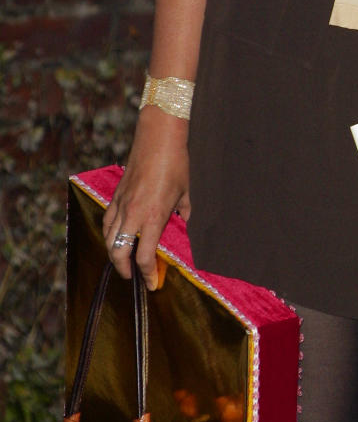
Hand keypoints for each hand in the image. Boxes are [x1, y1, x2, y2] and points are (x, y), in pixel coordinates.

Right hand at [102, 111, 190, 289]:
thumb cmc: (176, 164)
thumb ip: (184, 216)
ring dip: (114, 254)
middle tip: (133, 277)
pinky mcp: (115, 195)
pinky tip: (115, 238)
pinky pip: (107, 221)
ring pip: (108, 238)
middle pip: (118, 253)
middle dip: (124, 270)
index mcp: (153, 217)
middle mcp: (133, 214)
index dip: (147, 274)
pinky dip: (109, 234)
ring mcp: (121, 204)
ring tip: (123, 262)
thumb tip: (184, 227)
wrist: (158, 139)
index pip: (144, 257)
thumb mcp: (186, 194)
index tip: (152, 283)